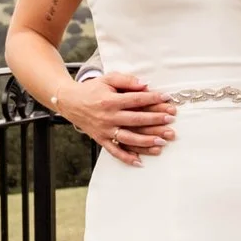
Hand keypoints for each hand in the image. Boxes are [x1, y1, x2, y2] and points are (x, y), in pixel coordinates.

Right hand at [55, 70, 174, 165]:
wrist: (70, 102)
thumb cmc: (92, 89)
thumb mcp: (107, 79)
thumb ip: (126, 80)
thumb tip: (145, 85)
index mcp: (110, 100)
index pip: (135, 100)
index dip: (152, 99)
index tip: (167, 99)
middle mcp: (108, 117)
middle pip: (135, 120)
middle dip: (155, 120)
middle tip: (170, 120)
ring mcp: (105, 130)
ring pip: (128, 138)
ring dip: (146, 141)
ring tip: (162, 142)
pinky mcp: (101, 139)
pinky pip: (114, 151)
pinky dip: (126, 158)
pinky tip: (139, 162)